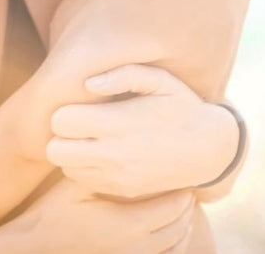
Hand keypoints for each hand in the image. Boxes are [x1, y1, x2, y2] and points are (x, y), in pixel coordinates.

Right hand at [15, 176, 196, 253]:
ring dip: (184, 226)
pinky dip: (176, 245)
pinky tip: (171, 230)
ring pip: (177, 245)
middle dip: (187, 205)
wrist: (37, 244)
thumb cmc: (55, 210)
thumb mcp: (77, 184)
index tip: (184, 171)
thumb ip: (101, 166)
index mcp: (130, 223)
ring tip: (183, 206)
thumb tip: (120, 140)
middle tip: (187, 184)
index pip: (175, 205)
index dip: (184, 188)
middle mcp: (138, 247)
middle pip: (181, 226)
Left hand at [46, 64, 239, 198]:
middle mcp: (114, 153)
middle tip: (80, 123)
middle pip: (55, 149)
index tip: (82, 105)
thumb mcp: (160, 80)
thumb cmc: (181, 106)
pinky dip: (84, 168)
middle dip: (61, 134)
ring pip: (65, 167)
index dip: (65, 110)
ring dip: (71, 152)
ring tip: (91, 138)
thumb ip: (123, 74)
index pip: (61, 121)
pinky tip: (102, 153)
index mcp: (119, 123)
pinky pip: (83, 181)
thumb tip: (88, 83)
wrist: (209, 150)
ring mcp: (117, 176)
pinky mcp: (122, 189)